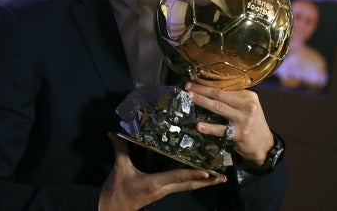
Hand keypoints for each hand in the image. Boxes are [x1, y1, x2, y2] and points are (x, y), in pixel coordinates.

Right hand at [99, 132, 224, 210]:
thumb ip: (120, 150)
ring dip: (203, 183)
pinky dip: (191, 181)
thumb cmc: (118, 191)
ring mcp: (164, 191)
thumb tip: (114, 133)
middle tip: (222, 177)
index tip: (208, 172)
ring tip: (218, 178)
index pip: (177, 178)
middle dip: (207, 182)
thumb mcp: (120, 169)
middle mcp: (163, 188)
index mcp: (154, 183)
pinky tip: (198, 176)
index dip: (192, 174)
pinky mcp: (162, 191)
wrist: (114, 209)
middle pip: (189, 185)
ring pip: (187, 187)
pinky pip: (180, 186)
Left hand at [185, 82, 273, 165]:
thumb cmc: (251, 122)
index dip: (208, 84)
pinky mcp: (239, 133)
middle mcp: (247, 106)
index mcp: (249, 96)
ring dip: (202, 102)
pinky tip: (199, 126)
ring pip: (219, 108)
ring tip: (190, 98)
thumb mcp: (247, 107)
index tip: (194, 82)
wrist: (264, 145)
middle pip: (220, 95)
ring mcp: (243, 120)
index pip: (225, 88)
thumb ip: (233, 98)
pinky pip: (220, 129)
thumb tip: (208, 90)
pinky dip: (209, 127)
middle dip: (202, 90)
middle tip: (188, 87)